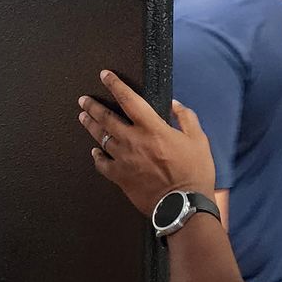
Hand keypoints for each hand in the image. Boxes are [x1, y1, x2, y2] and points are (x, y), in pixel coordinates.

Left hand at [78, 70, 217, 216]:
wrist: (183, 206)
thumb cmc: (194, 172)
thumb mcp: (199, 140)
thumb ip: (186, 118)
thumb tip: (174, 104)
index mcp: (152, 128)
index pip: (129, 99)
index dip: (115, 85)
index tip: (105, 75)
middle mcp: (133, 141)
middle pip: (106, 118)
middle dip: (93, 106)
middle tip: (83, 100)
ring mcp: (123, 159)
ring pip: (101, 138)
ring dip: (91, 125)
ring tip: (83, 117)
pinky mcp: (120, 177)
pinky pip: (102, 164)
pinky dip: (97, 156)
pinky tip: (95, 151)